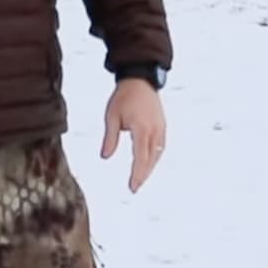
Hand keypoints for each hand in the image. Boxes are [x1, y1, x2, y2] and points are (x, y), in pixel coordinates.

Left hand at [100, 78, 165, 192]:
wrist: (140, 80)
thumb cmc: (123, 97)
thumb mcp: (112, 116)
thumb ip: (110, 138)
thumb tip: (105, 157)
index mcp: (141, 129)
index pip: (140, 158)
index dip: (136, 175)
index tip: (132, 187)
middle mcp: (154, 131)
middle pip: (150, 160)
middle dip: (143, 175)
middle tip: (134, 188)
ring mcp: (160, 129)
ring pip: (157, 155)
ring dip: (149, 168)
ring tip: (139, 178)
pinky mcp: (163, 126)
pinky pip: (160, 147)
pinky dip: (154, 157)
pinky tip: (148, 163)